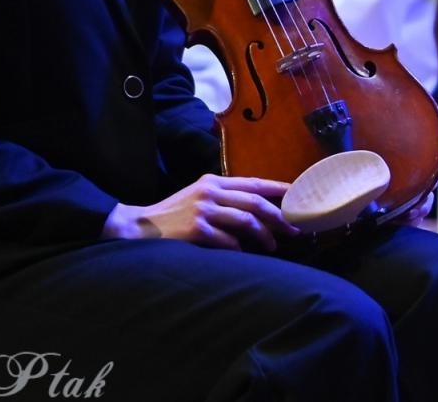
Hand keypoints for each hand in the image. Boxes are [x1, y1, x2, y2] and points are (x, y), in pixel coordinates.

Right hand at [102, 174, 298, 251]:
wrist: (138, 228)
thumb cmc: (173, 216)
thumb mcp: (198, 197)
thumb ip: (224, 198)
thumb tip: (260, 211)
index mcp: (213, 181)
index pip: (255, 183)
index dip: (280, 190)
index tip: (299, 198)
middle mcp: (211, 192)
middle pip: (256, 202)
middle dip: (280, 217)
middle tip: (294, 229)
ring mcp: (204, 210)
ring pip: (247, 220)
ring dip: (265, 235)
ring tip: (273, 246)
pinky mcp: (197, 230)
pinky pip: (229, 241)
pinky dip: (240, 248)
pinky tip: (245, 254)